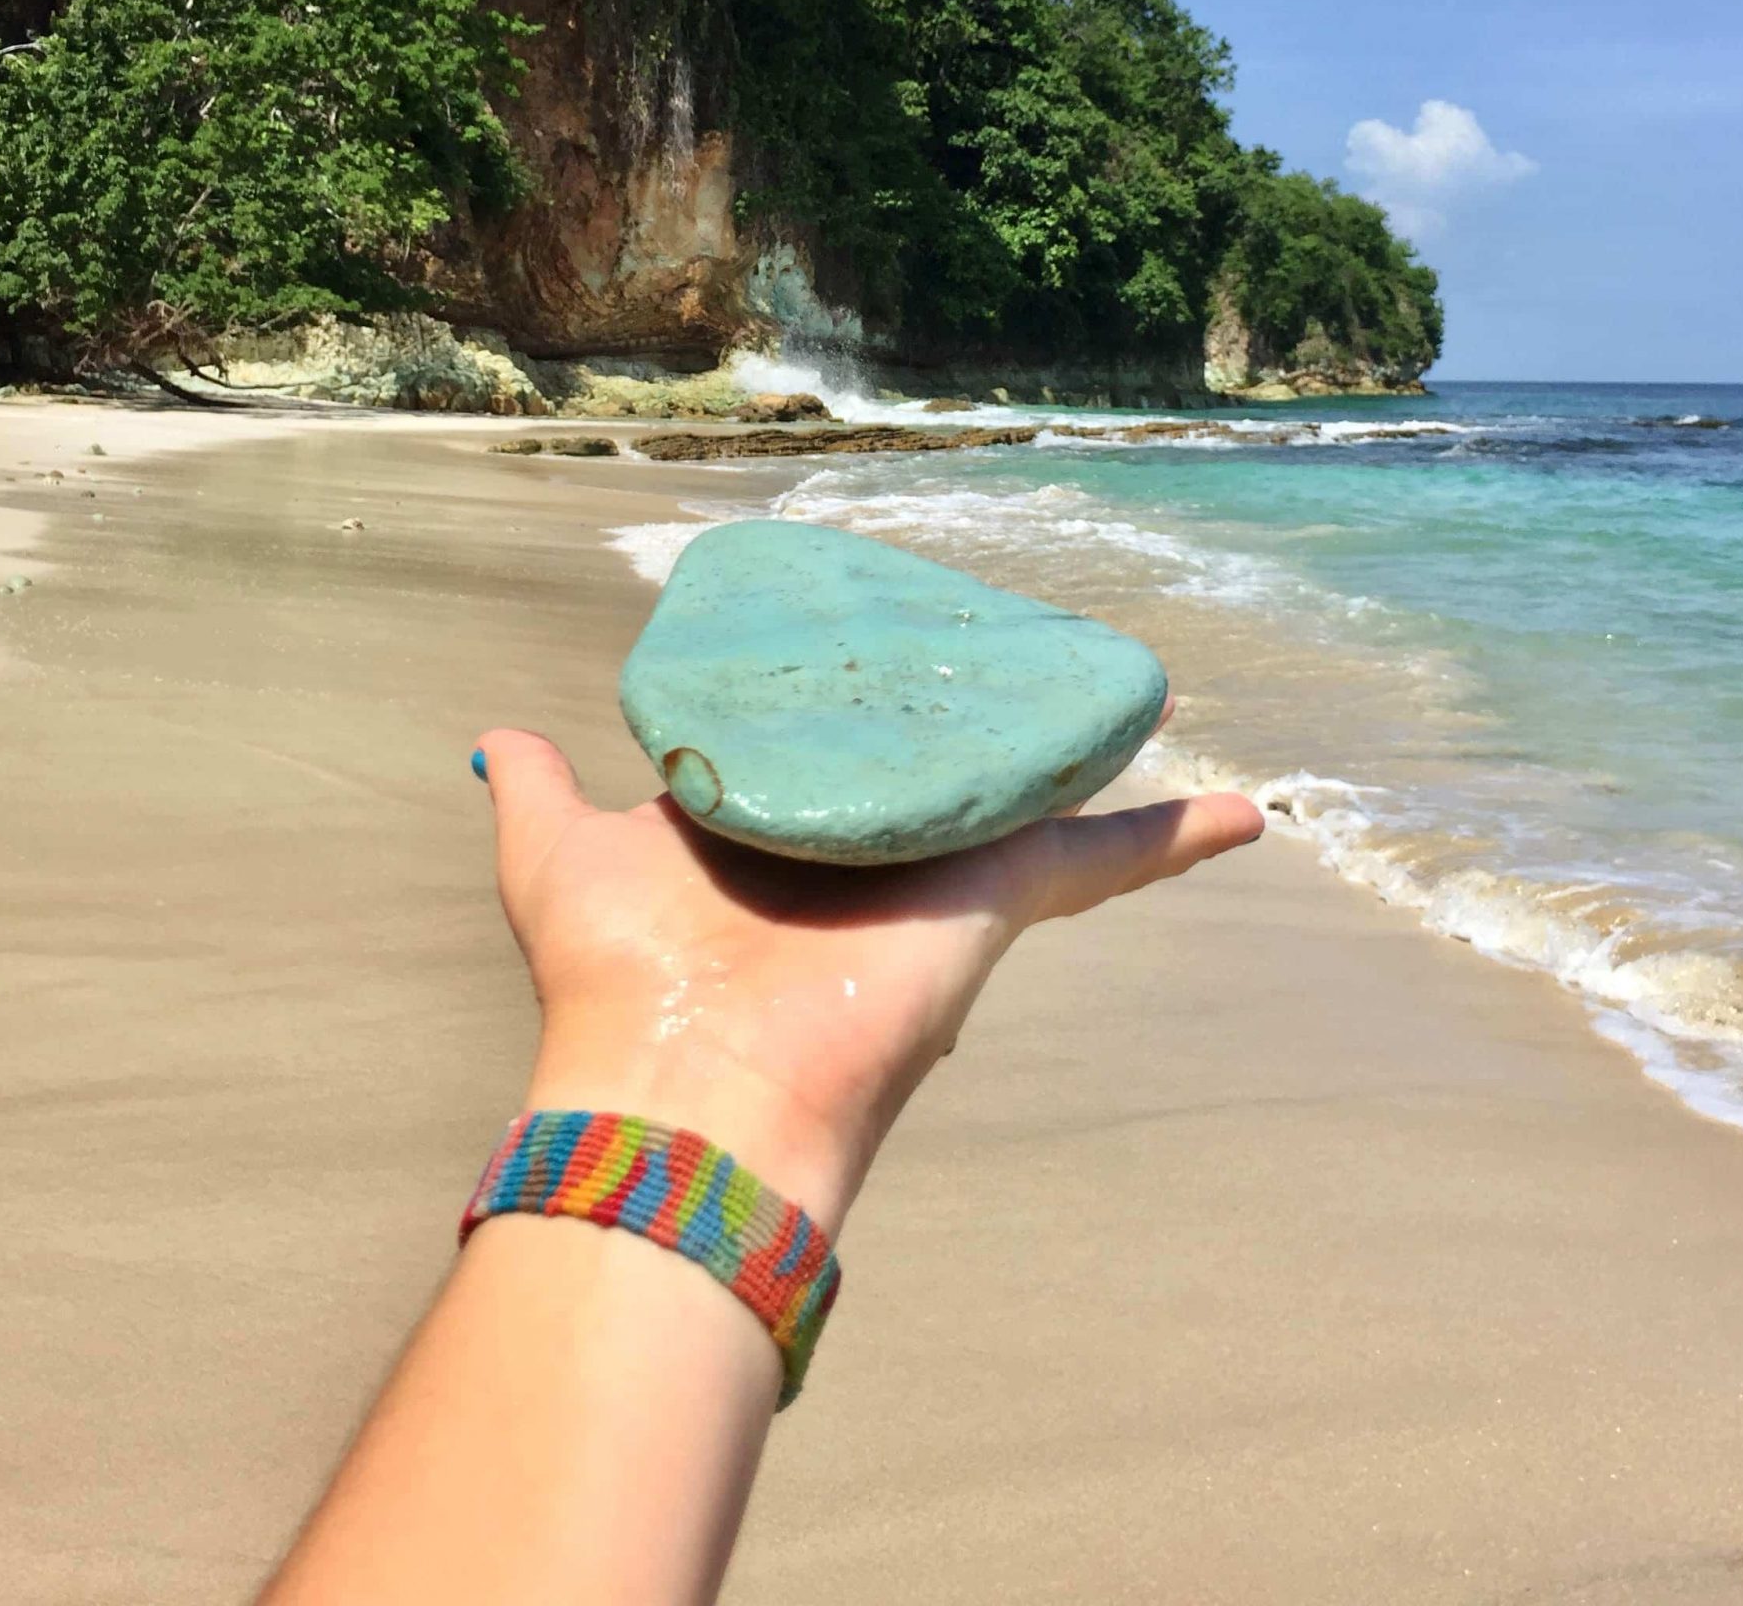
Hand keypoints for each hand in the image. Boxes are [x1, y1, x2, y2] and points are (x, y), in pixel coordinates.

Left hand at [475, 724, 1261, 1232]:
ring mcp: (938, 874)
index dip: (859, 701)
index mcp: (779, 833)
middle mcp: (865, 851)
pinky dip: (1173, 836)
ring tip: (1144, 695)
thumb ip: (537, 796)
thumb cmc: (616, 982)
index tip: (888, 653)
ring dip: (1092, 755)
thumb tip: (496, 738)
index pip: (837, 756)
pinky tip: (1246, 813)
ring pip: (1034, 796)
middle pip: (947, 766)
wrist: (682, 1092)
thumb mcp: (558, 858)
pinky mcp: (995, 896)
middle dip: (984, 719)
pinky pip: (1101, 857)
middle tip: (1026, 650)